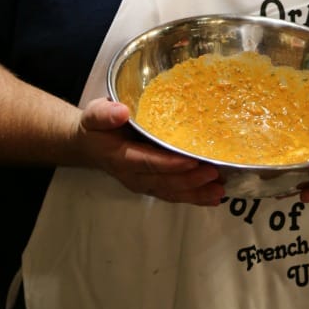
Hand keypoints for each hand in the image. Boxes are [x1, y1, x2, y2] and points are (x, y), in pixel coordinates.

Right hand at [73, 98, 224, 205]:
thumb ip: (105, 114)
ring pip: (170, 192)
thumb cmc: (96, 126)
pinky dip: (193, 196)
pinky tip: (212, 197)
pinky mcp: (151, 184)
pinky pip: (172, 194)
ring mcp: (143, 183)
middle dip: (189, 181)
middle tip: (213, 174)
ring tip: (218, 191)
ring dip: (195, 193)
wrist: (89, 145)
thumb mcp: (94, 114)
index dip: (169, 164)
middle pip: (163, 181)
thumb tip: (121, 112)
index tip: (191, 161)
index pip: (148, 162)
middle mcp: (133, 175)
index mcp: (120, 157)